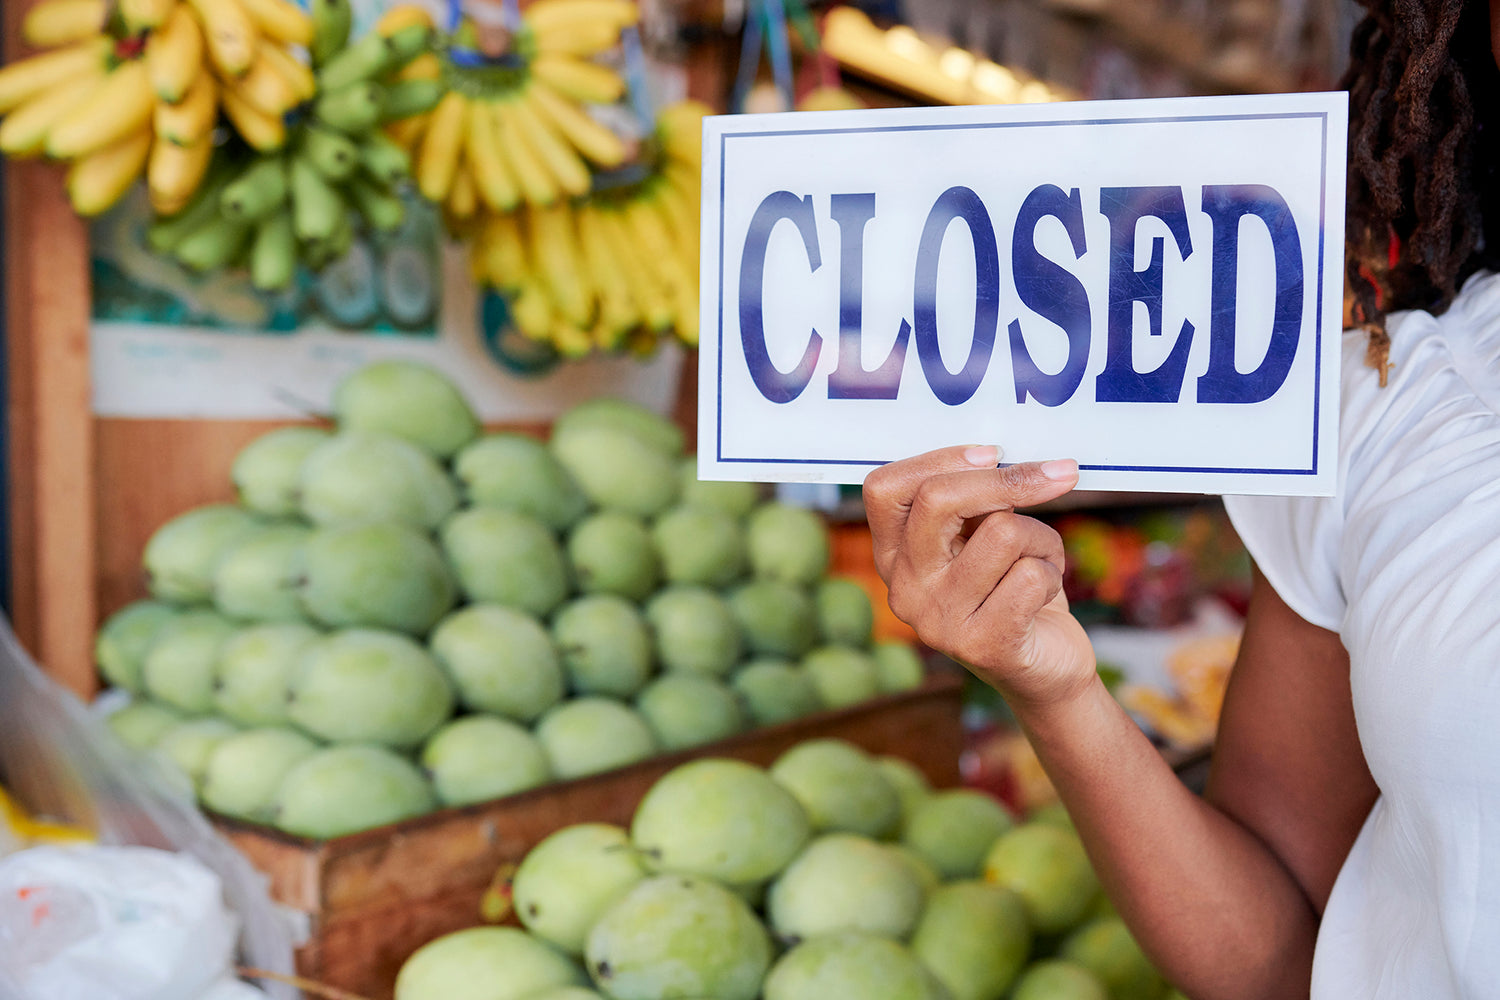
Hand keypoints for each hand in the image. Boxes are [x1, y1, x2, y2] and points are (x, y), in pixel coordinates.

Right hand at [862, 445, 1097, 710]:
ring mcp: (938, 621)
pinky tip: (1045, 594)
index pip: (885, 488)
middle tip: (1058, 475)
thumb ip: (973, 502)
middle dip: (1008, 480)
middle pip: (938, 499)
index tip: (993, 456)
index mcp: (894, 556)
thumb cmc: (1014, 589)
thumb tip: (1000, 453)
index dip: (941, 459)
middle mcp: (904, 588)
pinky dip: (1053, 572)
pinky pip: (1031, 575)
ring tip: (1040, 560)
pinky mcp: (982, 646)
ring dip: (1041, 537)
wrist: (1044, 670)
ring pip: (1003, 531)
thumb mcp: (982, 538)